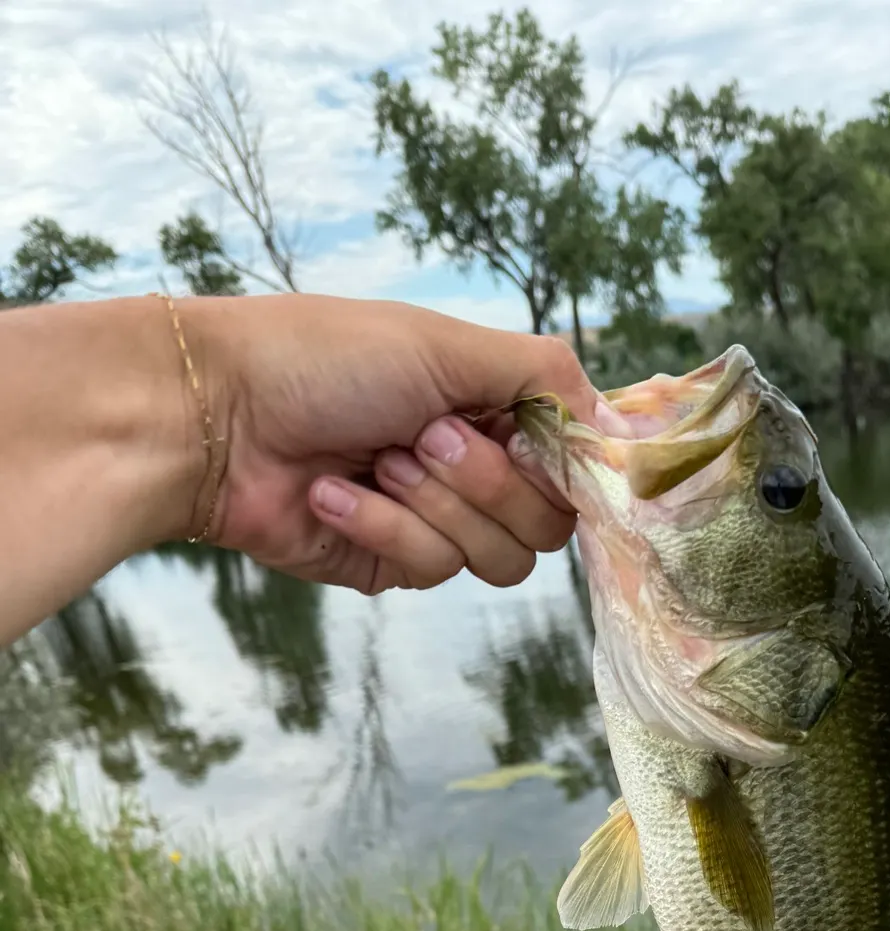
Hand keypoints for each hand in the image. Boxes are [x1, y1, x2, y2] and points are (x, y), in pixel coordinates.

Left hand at [186, 294, 618, 593]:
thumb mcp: (449, 344)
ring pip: (500, 558)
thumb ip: (547, 378)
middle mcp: (478, 469)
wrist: (215, 416)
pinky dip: (383, 527)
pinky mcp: (393, 566)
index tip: (535, 445)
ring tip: (378, 460)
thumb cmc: (323, 359)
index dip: (566, 469)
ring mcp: (438, 522)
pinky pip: (432, 572)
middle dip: (487, 481)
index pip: (576, 466)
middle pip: (549, 524)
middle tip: (426, 435)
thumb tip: (619, 427)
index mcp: (497, 410)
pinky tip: (333, 493)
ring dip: (438, 506)